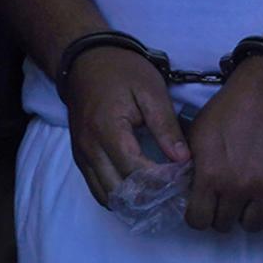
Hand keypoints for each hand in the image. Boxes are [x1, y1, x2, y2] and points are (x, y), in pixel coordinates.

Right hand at [64, 45, 188, 207]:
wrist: (85, 60)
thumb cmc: (121, 71)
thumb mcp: (150, 91)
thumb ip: (166, 127)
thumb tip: (183, 160)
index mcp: (108, 129)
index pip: (135, 170)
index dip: (160, 180)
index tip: (182, 179)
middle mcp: (90, 148)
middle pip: (119, 190)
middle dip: (148, 197)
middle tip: (173, 193)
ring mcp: (82, 155)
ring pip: (106, 196)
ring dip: (132, 202)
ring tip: (158, 196)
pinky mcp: (80, 157)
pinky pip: (97, 188)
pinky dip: (118, 196)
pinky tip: (138, 193)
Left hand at [184, 60, 262, 234]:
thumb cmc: (229, 108)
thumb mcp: (197, 132)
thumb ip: (189, 165)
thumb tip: (184, 190)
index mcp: (211, 174)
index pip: (197, 220)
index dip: (198, 215)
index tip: (204, 206)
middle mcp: (238, 187)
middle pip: (224, 225)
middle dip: (221, 214)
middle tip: (227, 198)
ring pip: (252, 226)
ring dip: (247, 216)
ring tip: (249, 200)